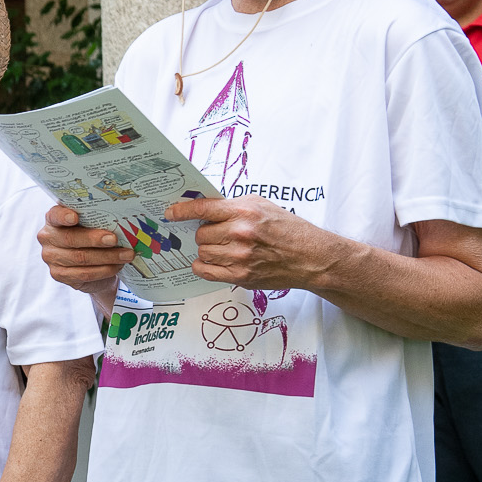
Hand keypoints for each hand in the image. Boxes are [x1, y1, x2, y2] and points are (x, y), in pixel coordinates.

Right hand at [37, 204, 129, 310]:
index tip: (75, 217)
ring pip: (80, 258)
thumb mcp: (90, 224)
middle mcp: (48, 238)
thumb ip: (95, 219)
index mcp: (53, 219)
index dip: (63, 216)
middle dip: (94, 239)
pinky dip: (104, 270)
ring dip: (107, 257)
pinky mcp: (59, 275)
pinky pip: (84, 274)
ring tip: (126, 255)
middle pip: (70, 239)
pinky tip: (117, 266)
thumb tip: (119, 217)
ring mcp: (51, 258)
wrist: (91, 264)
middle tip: (114, 239)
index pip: (54, 215)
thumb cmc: (91, 237)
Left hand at [165, 196, 337, 288]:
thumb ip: (232, 206)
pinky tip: (212, 261)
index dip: (181, 210)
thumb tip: (203, 208)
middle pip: (200, 233)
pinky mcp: (241, 276)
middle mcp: (240, 234)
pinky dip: (204, 265)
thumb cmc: (287, 228)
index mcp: (244, 212)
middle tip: (218, 233)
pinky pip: (205, 271)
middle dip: (205, 233)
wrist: (311, 257)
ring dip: (207, 249)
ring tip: (224, 247)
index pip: (202, 208)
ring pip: (202, 251)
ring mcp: (239, 257)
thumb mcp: (261, 205)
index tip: (170, 213)